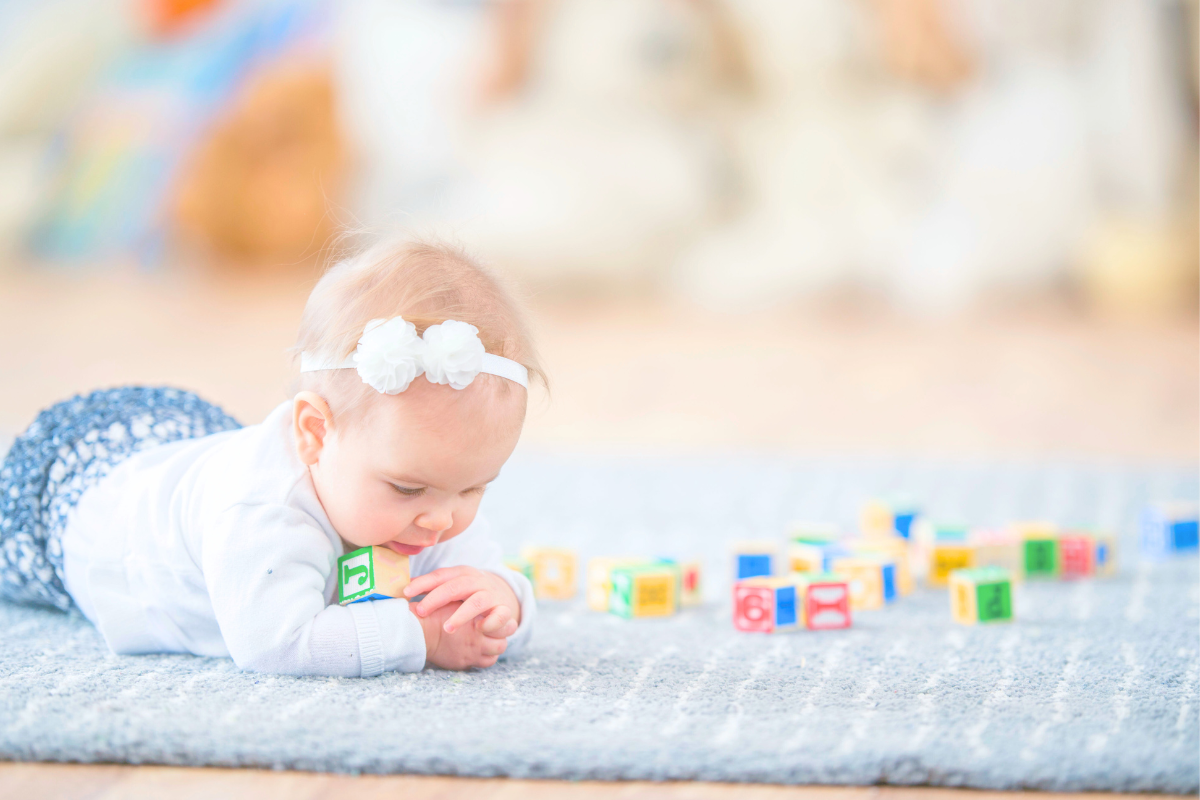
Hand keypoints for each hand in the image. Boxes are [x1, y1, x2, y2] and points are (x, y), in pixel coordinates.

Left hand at [404, 566, 520, 637]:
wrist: (504, 593)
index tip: (406, 592)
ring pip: (477, 602)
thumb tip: (401, 592)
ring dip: (461, 615)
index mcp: (461, 573)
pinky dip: (491, 622)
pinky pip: (501, 615)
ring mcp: (491, 595)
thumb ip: (431, 588)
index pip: (440, 575)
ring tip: (447, 628)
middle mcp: (477, 581)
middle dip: (437, 598)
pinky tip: (479, 629)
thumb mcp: (452, 585)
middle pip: (456, 586)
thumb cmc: (469, 593)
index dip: (423, 583)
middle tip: (422, 611)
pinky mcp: (505, 609)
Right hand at [414, 601, 507, 669]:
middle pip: (504, 638)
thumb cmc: (434, 612)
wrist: (418, 632)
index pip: (504, 619)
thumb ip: (471, 603)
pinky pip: (484, 663)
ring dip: (494, 646)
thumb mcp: (454, 600)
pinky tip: (477, 650)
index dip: (504, 619)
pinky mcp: (465, 663)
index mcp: (479, 617)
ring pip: (497, 651)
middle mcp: (480, 636)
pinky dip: (483, 657)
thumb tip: (482, 600)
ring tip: (486, 640)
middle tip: (495, 631)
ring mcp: (474, 651)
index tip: (497, 617)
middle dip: (502, 634)